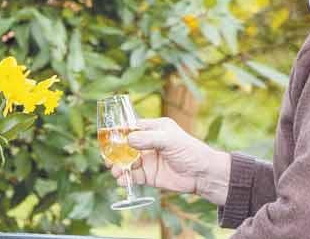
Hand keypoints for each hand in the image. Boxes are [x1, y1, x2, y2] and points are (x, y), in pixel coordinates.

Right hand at [110, 117, 233, 204]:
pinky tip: (122, 180)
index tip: (107, 139)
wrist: (203, 175)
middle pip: (124, 146)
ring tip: (115, 171)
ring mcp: (147, 160)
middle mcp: (148, 144)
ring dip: (117, 166)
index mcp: (154, 129)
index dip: (119, 133)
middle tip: (107, 158)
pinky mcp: (149, 176)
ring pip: (126, 162)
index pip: (131, 128)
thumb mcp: (170, 140)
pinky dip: (124, 179)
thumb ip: (148, 139)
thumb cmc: (190, 151)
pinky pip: (132, 176)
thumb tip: (128, 140)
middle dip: (114, 152)